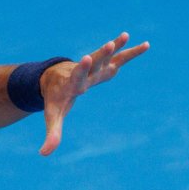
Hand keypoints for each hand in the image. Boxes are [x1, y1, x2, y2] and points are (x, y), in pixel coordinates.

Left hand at [38, 32, 149, 155]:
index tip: (86, 58)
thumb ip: (52, 134)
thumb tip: (44, 154)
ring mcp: (93, 67)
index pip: (77, 76)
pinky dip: (129, 52)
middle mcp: (83, 73)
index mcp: (72, 85)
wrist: (51, 79)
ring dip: (115, 47)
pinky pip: (118, 58)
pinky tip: (145, 45)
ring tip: (125, 36)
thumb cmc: (54, 99)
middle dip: (101, 54)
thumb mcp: (53, 116)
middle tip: (108, 44)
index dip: (82, 68)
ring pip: (106, 56)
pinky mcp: (101, 65)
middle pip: (93, 63)